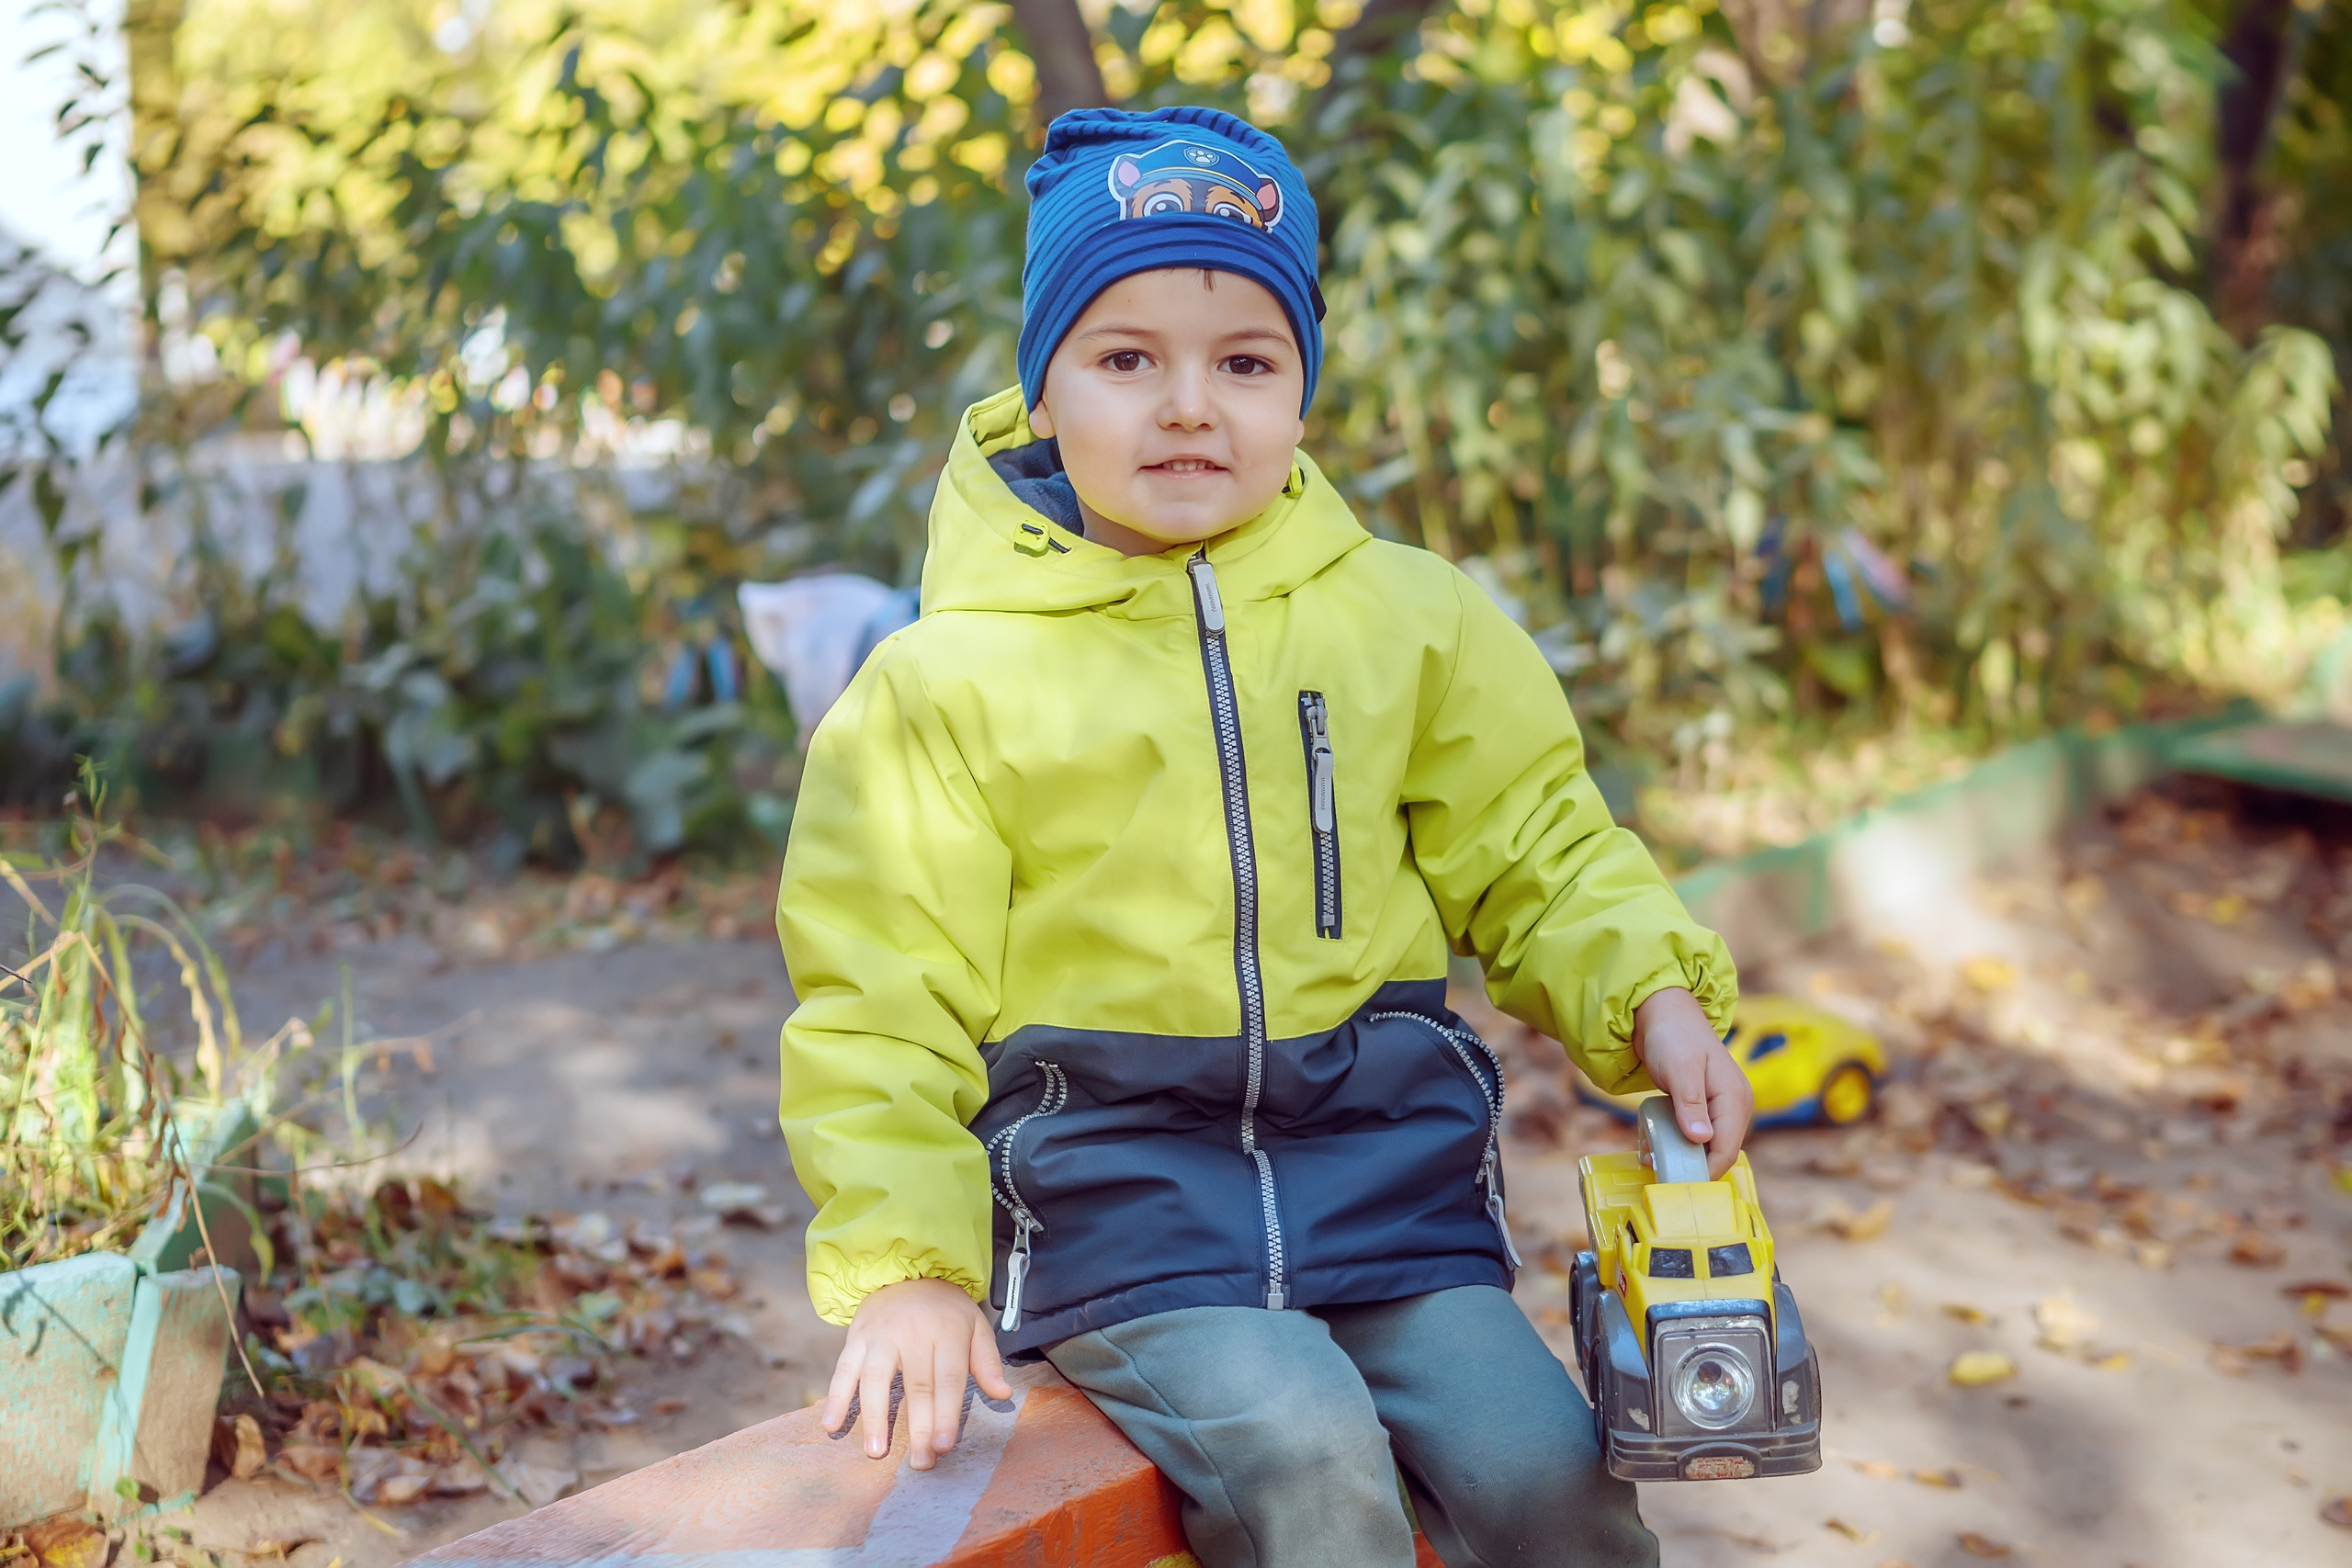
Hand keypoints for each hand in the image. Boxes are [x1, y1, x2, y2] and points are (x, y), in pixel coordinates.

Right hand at [822, 1277, 1012, 1468]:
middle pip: (916, 1385)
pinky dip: (836, 1397)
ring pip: (876, 1379)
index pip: (948, 1378)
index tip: (945, 1446)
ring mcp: (881, 1336)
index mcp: (946, 1332)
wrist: (906, 1270)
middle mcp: (912, 1334)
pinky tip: (831, 1424)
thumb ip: (988, 1362)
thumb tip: (1003, 1394)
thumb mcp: (975, 1326)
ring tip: (875, 1452)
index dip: (947, 1413)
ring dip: (874, 1417)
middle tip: (920, 1462)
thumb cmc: (945, 1309)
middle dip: (919, 1427)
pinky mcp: (856, 1338)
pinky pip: (843, 1369)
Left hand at [1632, 987, 1752, 1178]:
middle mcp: (1735, 1106)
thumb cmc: (1673, 1036)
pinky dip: (1679, 1141)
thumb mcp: (1680, 1069)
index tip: (1675, 1181)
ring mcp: (1721, 1107)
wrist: (1662, 1012)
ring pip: (1707, 1145)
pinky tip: (1657, 1142)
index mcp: (1735, 1099)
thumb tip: (1702, 1140)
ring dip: (1682, 1155)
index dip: (1704, 1170)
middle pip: (1719, 1152)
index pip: (1727, 1150)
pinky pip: (1697, 1134)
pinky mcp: (1706, 1106)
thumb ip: (1690, 1104)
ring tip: (1652, 1156)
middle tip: (1657, 1169)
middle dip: (1690, 1165)